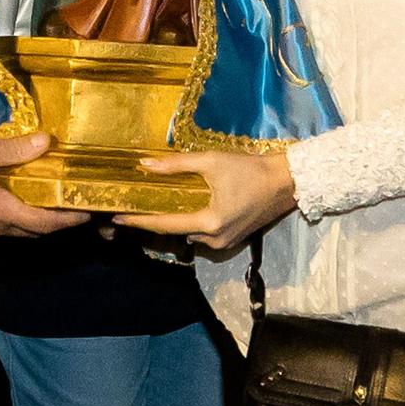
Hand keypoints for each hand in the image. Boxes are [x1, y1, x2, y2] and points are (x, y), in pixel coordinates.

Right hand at [0, 133, 90, 237]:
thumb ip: (15, 149)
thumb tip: (47, 142)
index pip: (43, 222)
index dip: (67, 219)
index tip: (87, 213)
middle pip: (32, 231)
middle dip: (54, 223)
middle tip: (72, 207)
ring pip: (15, 231)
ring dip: (34, 221)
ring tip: (49, 203)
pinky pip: (0, 227)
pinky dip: (16, 218)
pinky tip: (18, 201)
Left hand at [113, 150, 295, 251]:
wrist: (287, 182)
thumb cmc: (250, 169)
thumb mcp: (211, 161)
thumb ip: (177, 165)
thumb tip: (145, 165)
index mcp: (209, 222)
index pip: (165, 224)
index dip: (139, 220)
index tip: (117, 217)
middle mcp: (215, 239)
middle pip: (176, 232)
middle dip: (154, 221)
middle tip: (132, 208)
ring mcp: (225, 243)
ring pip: (189, 234)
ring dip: (175, 222)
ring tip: (154, 206)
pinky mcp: (232, 240)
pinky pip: (203, 235)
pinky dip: (191, 223)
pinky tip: (183, 209)